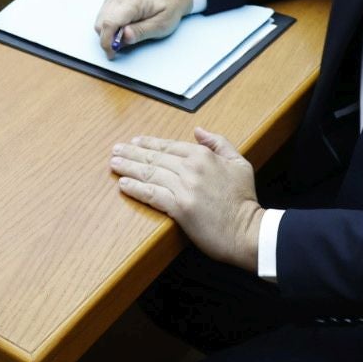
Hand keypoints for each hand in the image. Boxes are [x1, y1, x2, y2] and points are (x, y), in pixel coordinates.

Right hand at [93, 0, 192, 57]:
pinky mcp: (112, 0)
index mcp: (132, 2)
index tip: (112, 54)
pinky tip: (124, 27)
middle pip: (100, 24)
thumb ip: (141, 32)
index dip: (107, 42)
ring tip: (128, 33)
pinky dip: (110, 27)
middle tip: (125, 44)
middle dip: (109, 39)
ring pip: (100, 22)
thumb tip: (124, 37)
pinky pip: (103, 17)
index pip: (109, 23)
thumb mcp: (161, 25)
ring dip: (109, 33)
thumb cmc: (167, 8)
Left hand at [110, 128, 262, 271]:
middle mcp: (191, 168)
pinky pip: (152, 194)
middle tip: (115, 150)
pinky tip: (123, 185)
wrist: (248, 231)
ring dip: (128, 167)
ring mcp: (184, 188)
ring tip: (114, 163)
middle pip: (155, 158)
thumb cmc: (244, 199)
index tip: (135, 142)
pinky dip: (136, 188)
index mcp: (203, 156)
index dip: (149, 143)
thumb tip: (198, 131)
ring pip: (150, 173)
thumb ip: (219, 143)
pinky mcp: (179, 208)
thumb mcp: (239, 163)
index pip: (169, 146)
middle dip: (132, 152)